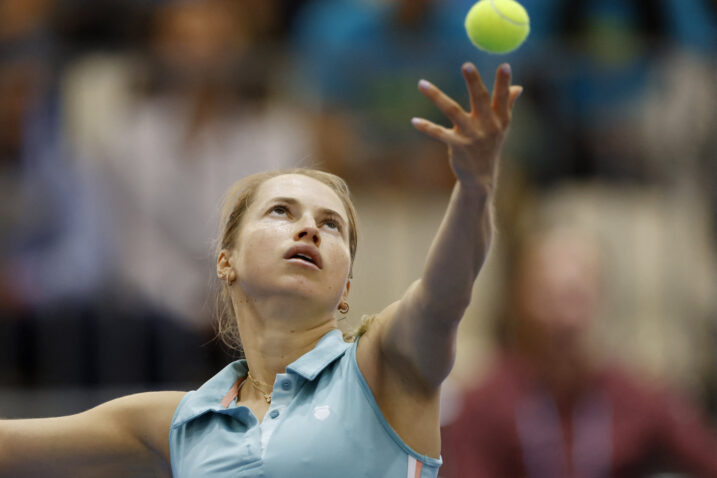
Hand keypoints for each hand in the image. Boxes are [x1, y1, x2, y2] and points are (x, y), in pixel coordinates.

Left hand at [412, 63, 521, 190]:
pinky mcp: (457, 146)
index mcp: (500, 119)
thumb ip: (507, 105)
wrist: (481, 177)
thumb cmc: (490, 146)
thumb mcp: (501, 127)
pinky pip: (439, 133)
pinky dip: (426, 127)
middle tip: (467, 65)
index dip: (504, 82)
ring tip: (421, 83)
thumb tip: (518, 87)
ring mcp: (472, 136)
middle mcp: (488, 126)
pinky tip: (414, 121)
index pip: (502, 97)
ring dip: (436, 96)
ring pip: (452, 110)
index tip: (504, 65)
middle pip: (479, 99)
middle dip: (474, 82)